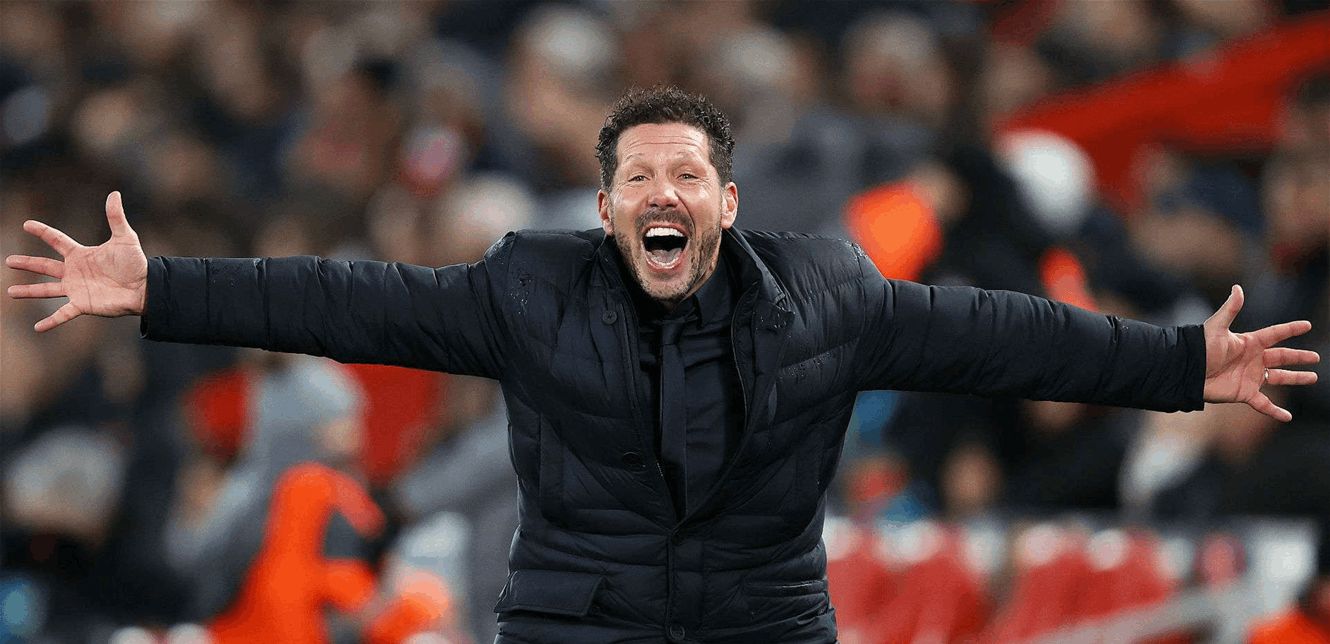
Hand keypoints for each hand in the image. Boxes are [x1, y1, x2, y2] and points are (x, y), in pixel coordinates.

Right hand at [6, 191, 146, 331]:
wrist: (145, 287)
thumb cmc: (135, 263)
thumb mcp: (125, 237)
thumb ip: (116, 217)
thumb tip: (114, 193)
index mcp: (81, 254)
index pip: (57, 240)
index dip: (43, 232)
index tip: (26, 224)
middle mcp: (75, 272)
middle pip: (45, 266)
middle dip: (27, 263)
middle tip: (8, 260)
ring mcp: (76, 289)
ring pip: (46, 290)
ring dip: (29, 291)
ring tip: (10, 292)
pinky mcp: (82, 304)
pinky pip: (62, 314)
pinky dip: (50, 321)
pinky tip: (37, 328)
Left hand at [1202, 284, 1318, 421]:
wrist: (1187, 371)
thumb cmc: (1201, 348)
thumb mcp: (1217, 327)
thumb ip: (1230, 308)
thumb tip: (1238, 288)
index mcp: (1249, 342)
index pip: (1275, 334)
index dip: (1291, 329)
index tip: (1307, 325)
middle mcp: (1253, 359)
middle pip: (1282, 357)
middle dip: (1299, 357)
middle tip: (1315, 357)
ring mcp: (1250, 377)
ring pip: (1279, 378)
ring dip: (1295, 378)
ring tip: (1313, 377)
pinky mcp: (1244, 393)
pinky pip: (1264, 404)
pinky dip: (1275, 411)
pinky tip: (1287, 417)